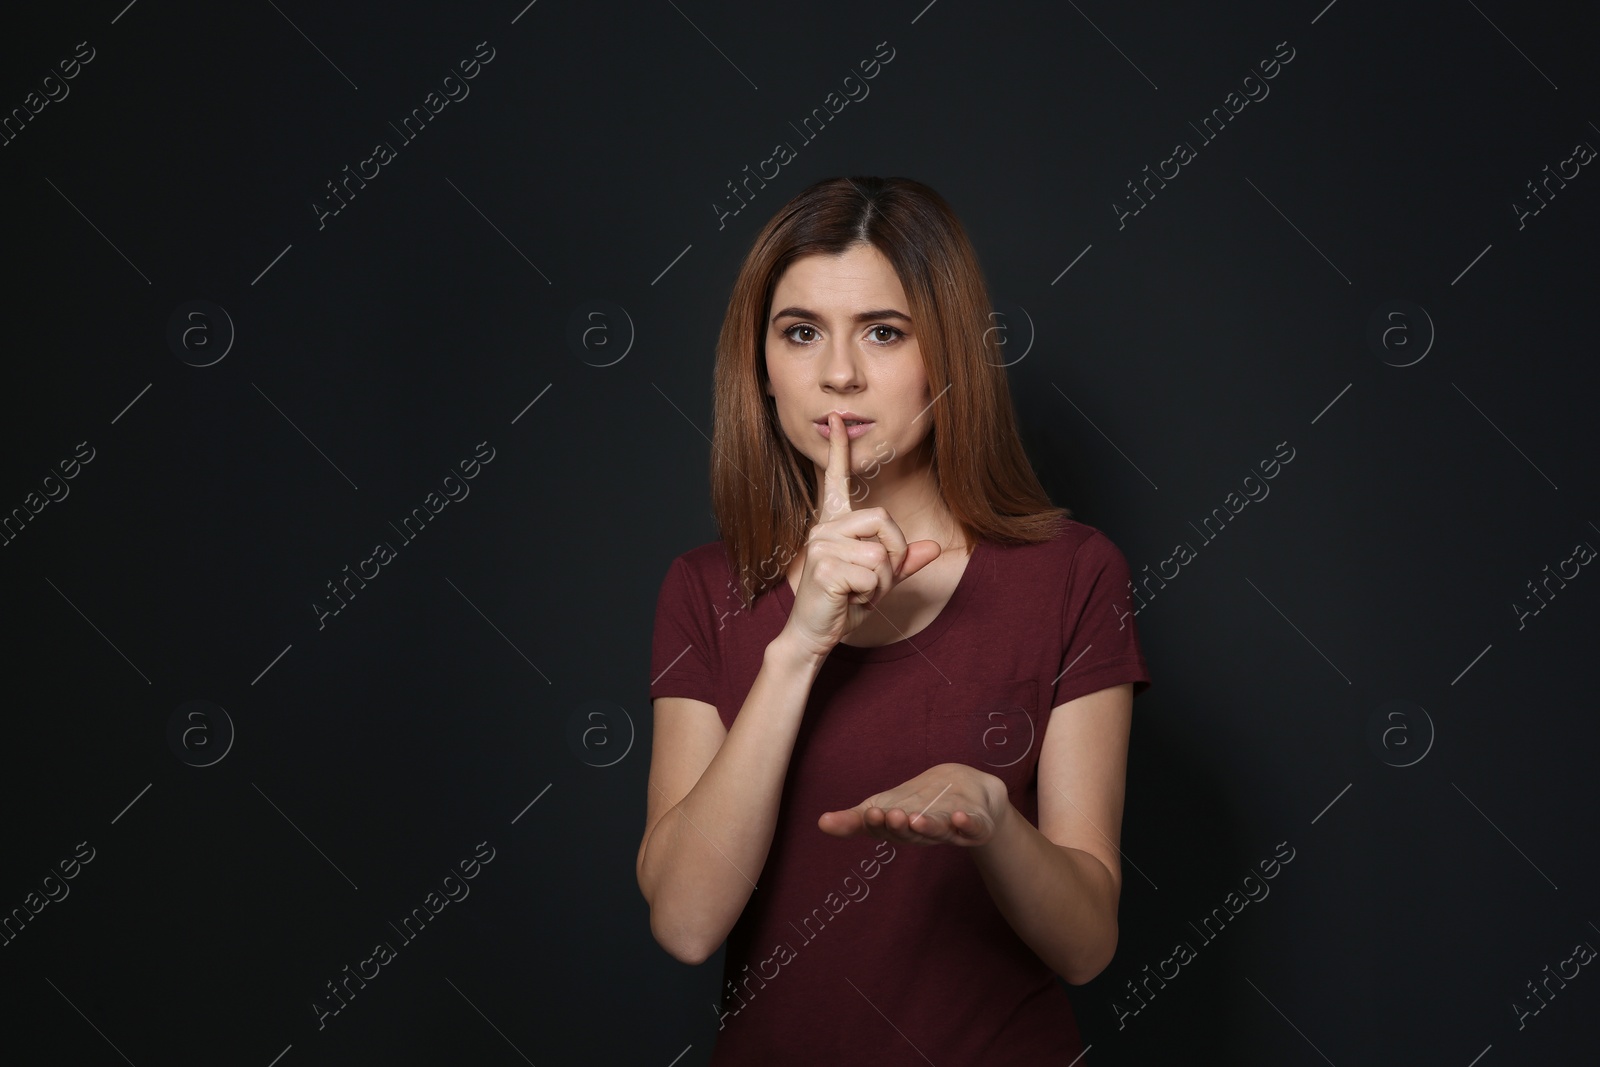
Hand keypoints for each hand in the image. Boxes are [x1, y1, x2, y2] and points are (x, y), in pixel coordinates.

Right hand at [779, 412, 942, 659]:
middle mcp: (823, 529)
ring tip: (860, 593)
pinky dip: (873, 593)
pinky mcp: (824, 566)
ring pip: (882, 552)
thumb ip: (903, 563)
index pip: (835, 480)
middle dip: (894, 554)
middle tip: (876, 581)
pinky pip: (874, 573)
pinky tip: (851, 599)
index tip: (838, 420)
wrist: (813, 634)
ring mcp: (821, 545)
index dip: (839, 450)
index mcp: (833, 525)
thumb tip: (935, 548)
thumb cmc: (842, 604)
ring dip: (883, 581)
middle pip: (883, 519)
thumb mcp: (878, 581)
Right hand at [816, 763, 1011, 848]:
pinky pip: (973, 828)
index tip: (869, 814)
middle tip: (891, 816)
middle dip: (900, 826)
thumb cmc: (918, 803)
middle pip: (911, 833)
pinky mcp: (976, 825)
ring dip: (928, 827)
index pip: (885, 828)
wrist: (969, 794)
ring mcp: (951, 830)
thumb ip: (855, 820)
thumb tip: (821, 823)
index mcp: (899, 829)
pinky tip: (959, 817)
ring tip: (916, 819)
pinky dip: (966, 824)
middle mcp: (923, 834)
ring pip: (939, 831)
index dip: (877, 823)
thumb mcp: (884, 807)